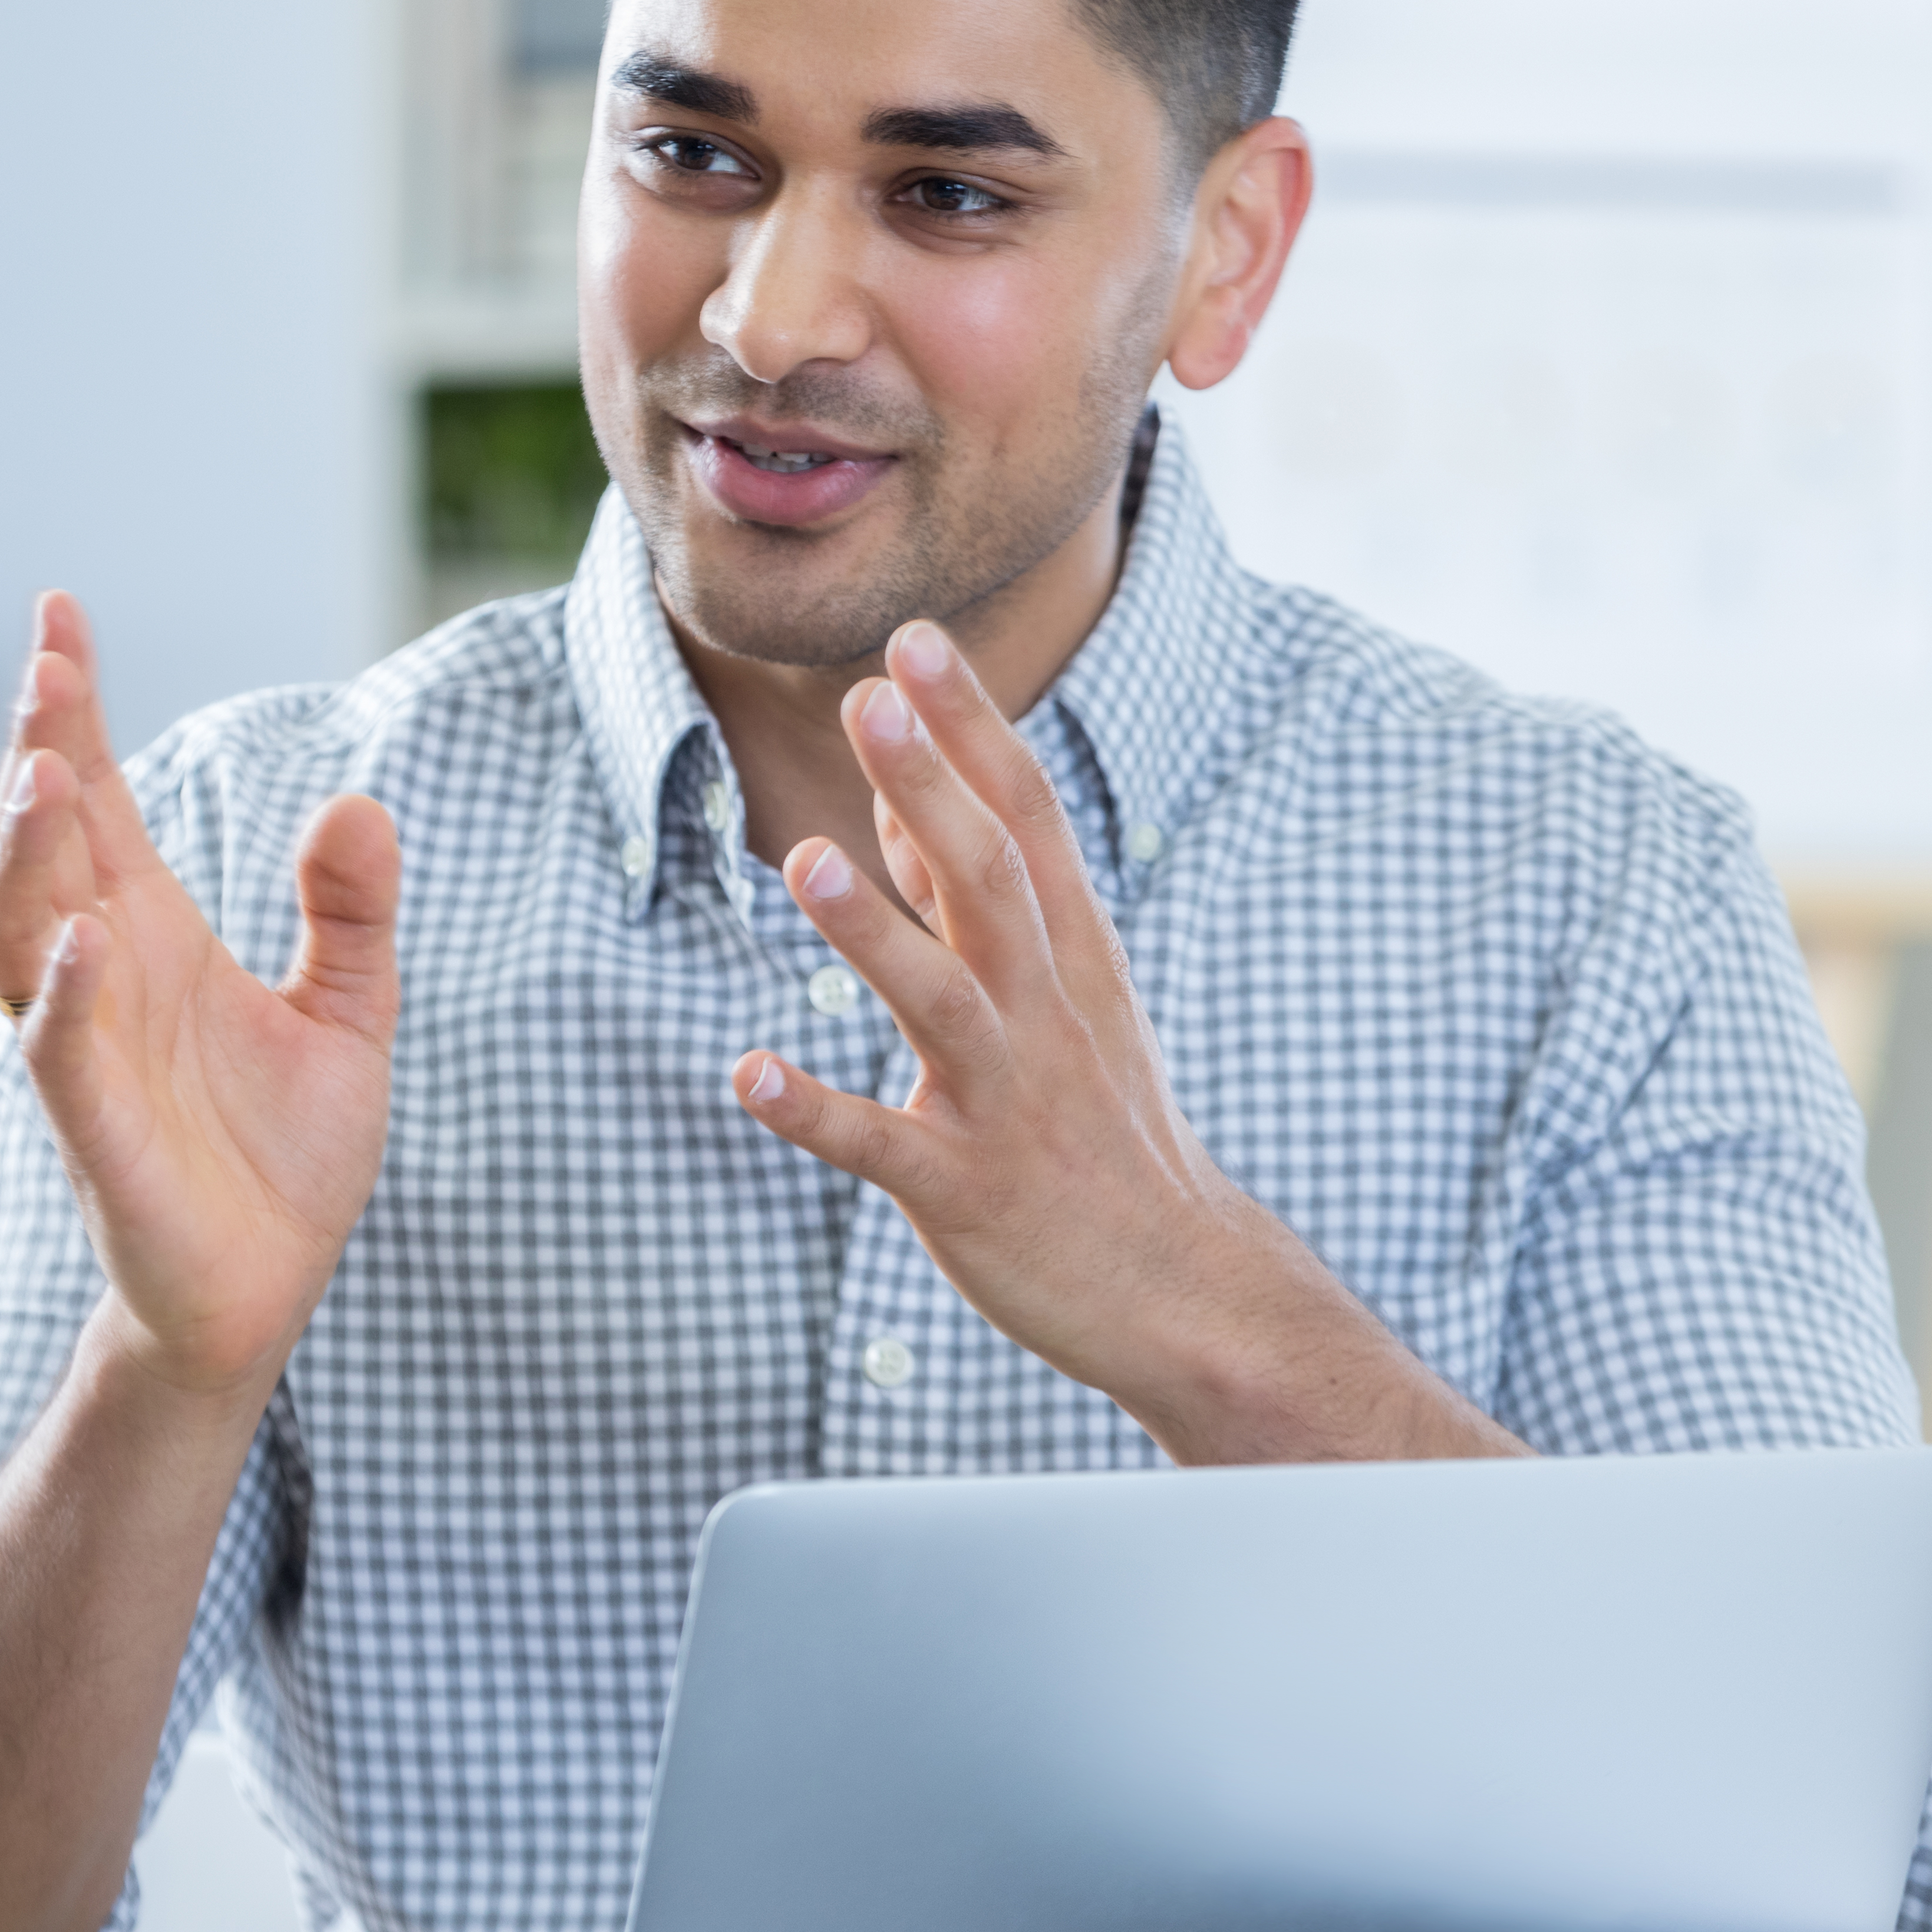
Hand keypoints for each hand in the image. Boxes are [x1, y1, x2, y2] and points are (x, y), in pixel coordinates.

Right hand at [0, 593, 400, 1403]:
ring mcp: (87, 1052)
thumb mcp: (348, 1014)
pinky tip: (86, 936)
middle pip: (40, 843)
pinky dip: (66, 995)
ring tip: (43, 776)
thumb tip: (362, 804)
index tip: (58, 613)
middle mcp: (100, 974)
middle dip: (38, 754)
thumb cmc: (283, 1155)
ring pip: (20, 933)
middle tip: (49, 673)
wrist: (266, 1291)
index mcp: (149, 931)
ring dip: (24, 856)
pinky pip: (61, 1056)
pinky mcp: (99, 1136)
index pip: (94, 796)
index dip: (71, 708)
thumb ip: (349, 914)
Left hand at [728, 618, 1521, 1464]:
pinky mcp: (967, 1190)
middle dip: (931, 789)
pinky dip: (818, 1111)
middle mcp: (1046, 1013)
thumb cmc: (1100, 1124)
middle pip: (993, 883)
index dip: (972, 729)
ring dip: (873, 931)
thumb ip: (968, 893)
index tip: (914, 641)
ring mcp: (1010, 1101)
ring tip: (803, 861)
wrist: (1183, 1290)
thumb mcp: (1058, 991)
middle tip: (866, 702)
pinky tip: (749, 1074)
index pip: (1026, 818)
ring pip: (942, 1003)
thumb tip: (893, 791)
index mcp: (1071, 957)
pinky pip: (885, 1146)